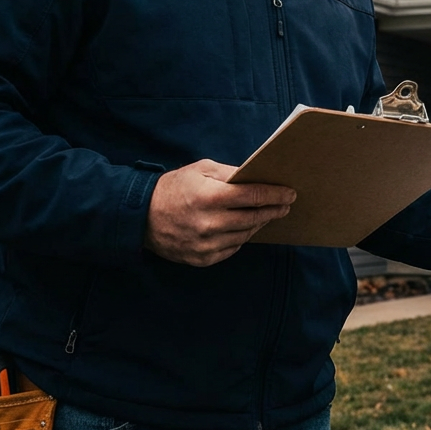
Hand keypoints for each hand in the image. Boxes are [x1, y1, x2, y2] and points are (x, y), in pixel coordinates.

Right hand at [144, 159, 295, 266]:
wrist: (140, 216)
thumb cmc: (173, 188)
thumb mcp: (201, 170)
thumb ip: (230, 174)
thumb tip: (257, 177)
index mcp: (210, 197)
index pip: (253, 196)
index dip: (275, 194)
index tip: (290, 193)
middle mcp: (210, 223)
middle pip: (254, 218)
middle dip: (273, 210)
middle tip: (285, 205)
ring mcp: (206, 244)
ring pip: (245, 234)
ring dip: (259, 224)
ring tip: (267, 215)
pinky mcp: (202, 258)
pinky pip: (232, 248)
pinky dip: (241, 237)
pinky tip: (245, 228)